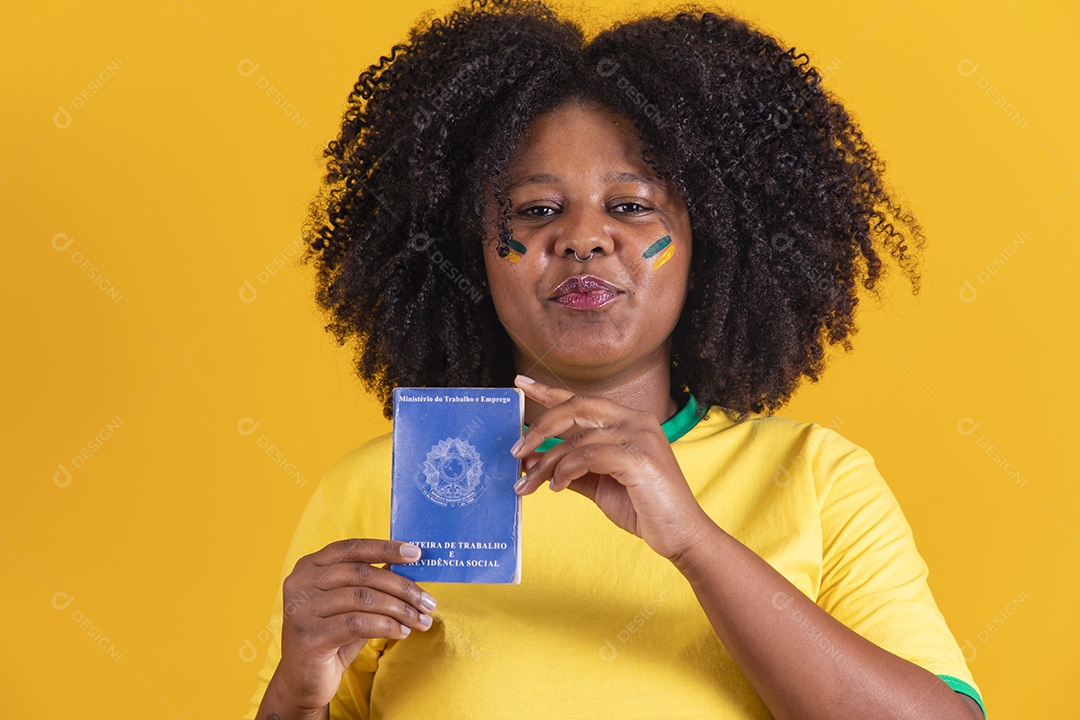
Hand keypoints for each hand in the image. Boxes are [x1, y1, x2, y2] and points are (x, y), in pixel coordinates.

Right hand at [264, 539, 435, 714]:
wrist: (304, 681)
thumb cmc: (332, 637)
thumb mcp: (352, 604)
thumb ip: (370, 582)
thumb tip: (406, 563)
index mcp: (310, 566)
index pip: (352, 548)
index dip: (385, 548)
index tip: (416, 554)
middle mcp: (301, 582)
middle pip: (363, 574)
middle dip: (402, 588)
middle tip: (428, 602)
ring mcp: (302, 608)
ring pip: (363, 598)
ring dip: (399, 610)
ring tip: (420, 620)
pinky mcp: (308, 635)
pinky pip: (357, 623)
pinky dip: (386, 626)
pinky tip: (401, 632)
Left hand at [510, 375, 713, 560]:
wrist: (680, 535)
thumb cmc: (642, 507)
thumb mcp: (599, 483)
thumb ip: (568, 467)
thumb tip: (529, 459)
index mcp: (629, 420)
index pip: (582, 399)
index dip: (549, 390)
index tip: (520, 384)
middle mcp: (636, 420)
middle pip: (576, 407)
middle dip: (540, 427)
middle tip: (516, 449)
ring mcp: (639, 436)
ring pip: (576, 439)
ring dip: (546, 463)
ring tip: (529, 484)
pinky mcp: (638, 458)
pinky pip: (587, 457)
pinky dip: (565, 471)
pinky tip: (557, 487)